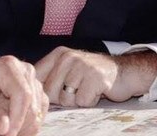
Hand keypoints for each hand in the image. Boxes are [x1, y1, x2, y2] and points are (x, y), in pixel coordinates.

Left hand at [0, 56, 47, 135]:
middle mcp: (25, 71)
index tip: (6, 134)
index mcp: (8, 66)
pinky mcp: (38, 96)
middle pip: (32, 108)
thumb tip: (6, 127)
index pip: (22, 95)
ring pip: (36, 117)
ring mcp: (34, 83)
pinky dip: (23, 129)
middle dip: (14, 126)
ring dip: (18, 129)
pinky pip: (38, 119)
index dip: (17, 119)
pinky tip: (7, 125)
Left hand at [35, 47, 156, 106]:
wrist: (124, 71)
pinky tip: (96, 92)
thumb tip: (31, 93)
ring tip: (87, 90)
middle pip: (50, 92)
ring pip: (66, 99)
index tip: (50, 96)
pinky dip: (89, 102)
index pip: (36, 76)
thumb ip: (50, 77)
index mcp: (58, 54)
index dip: (41, 91)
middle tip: (76, 91)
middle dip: (61, 99)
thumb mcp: (68, 69)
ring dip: (77, 101)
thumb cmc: (91, 75)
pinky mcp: (95, 78)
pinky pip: (82, 101)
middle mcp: (67, 57)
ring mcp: (81, 66)